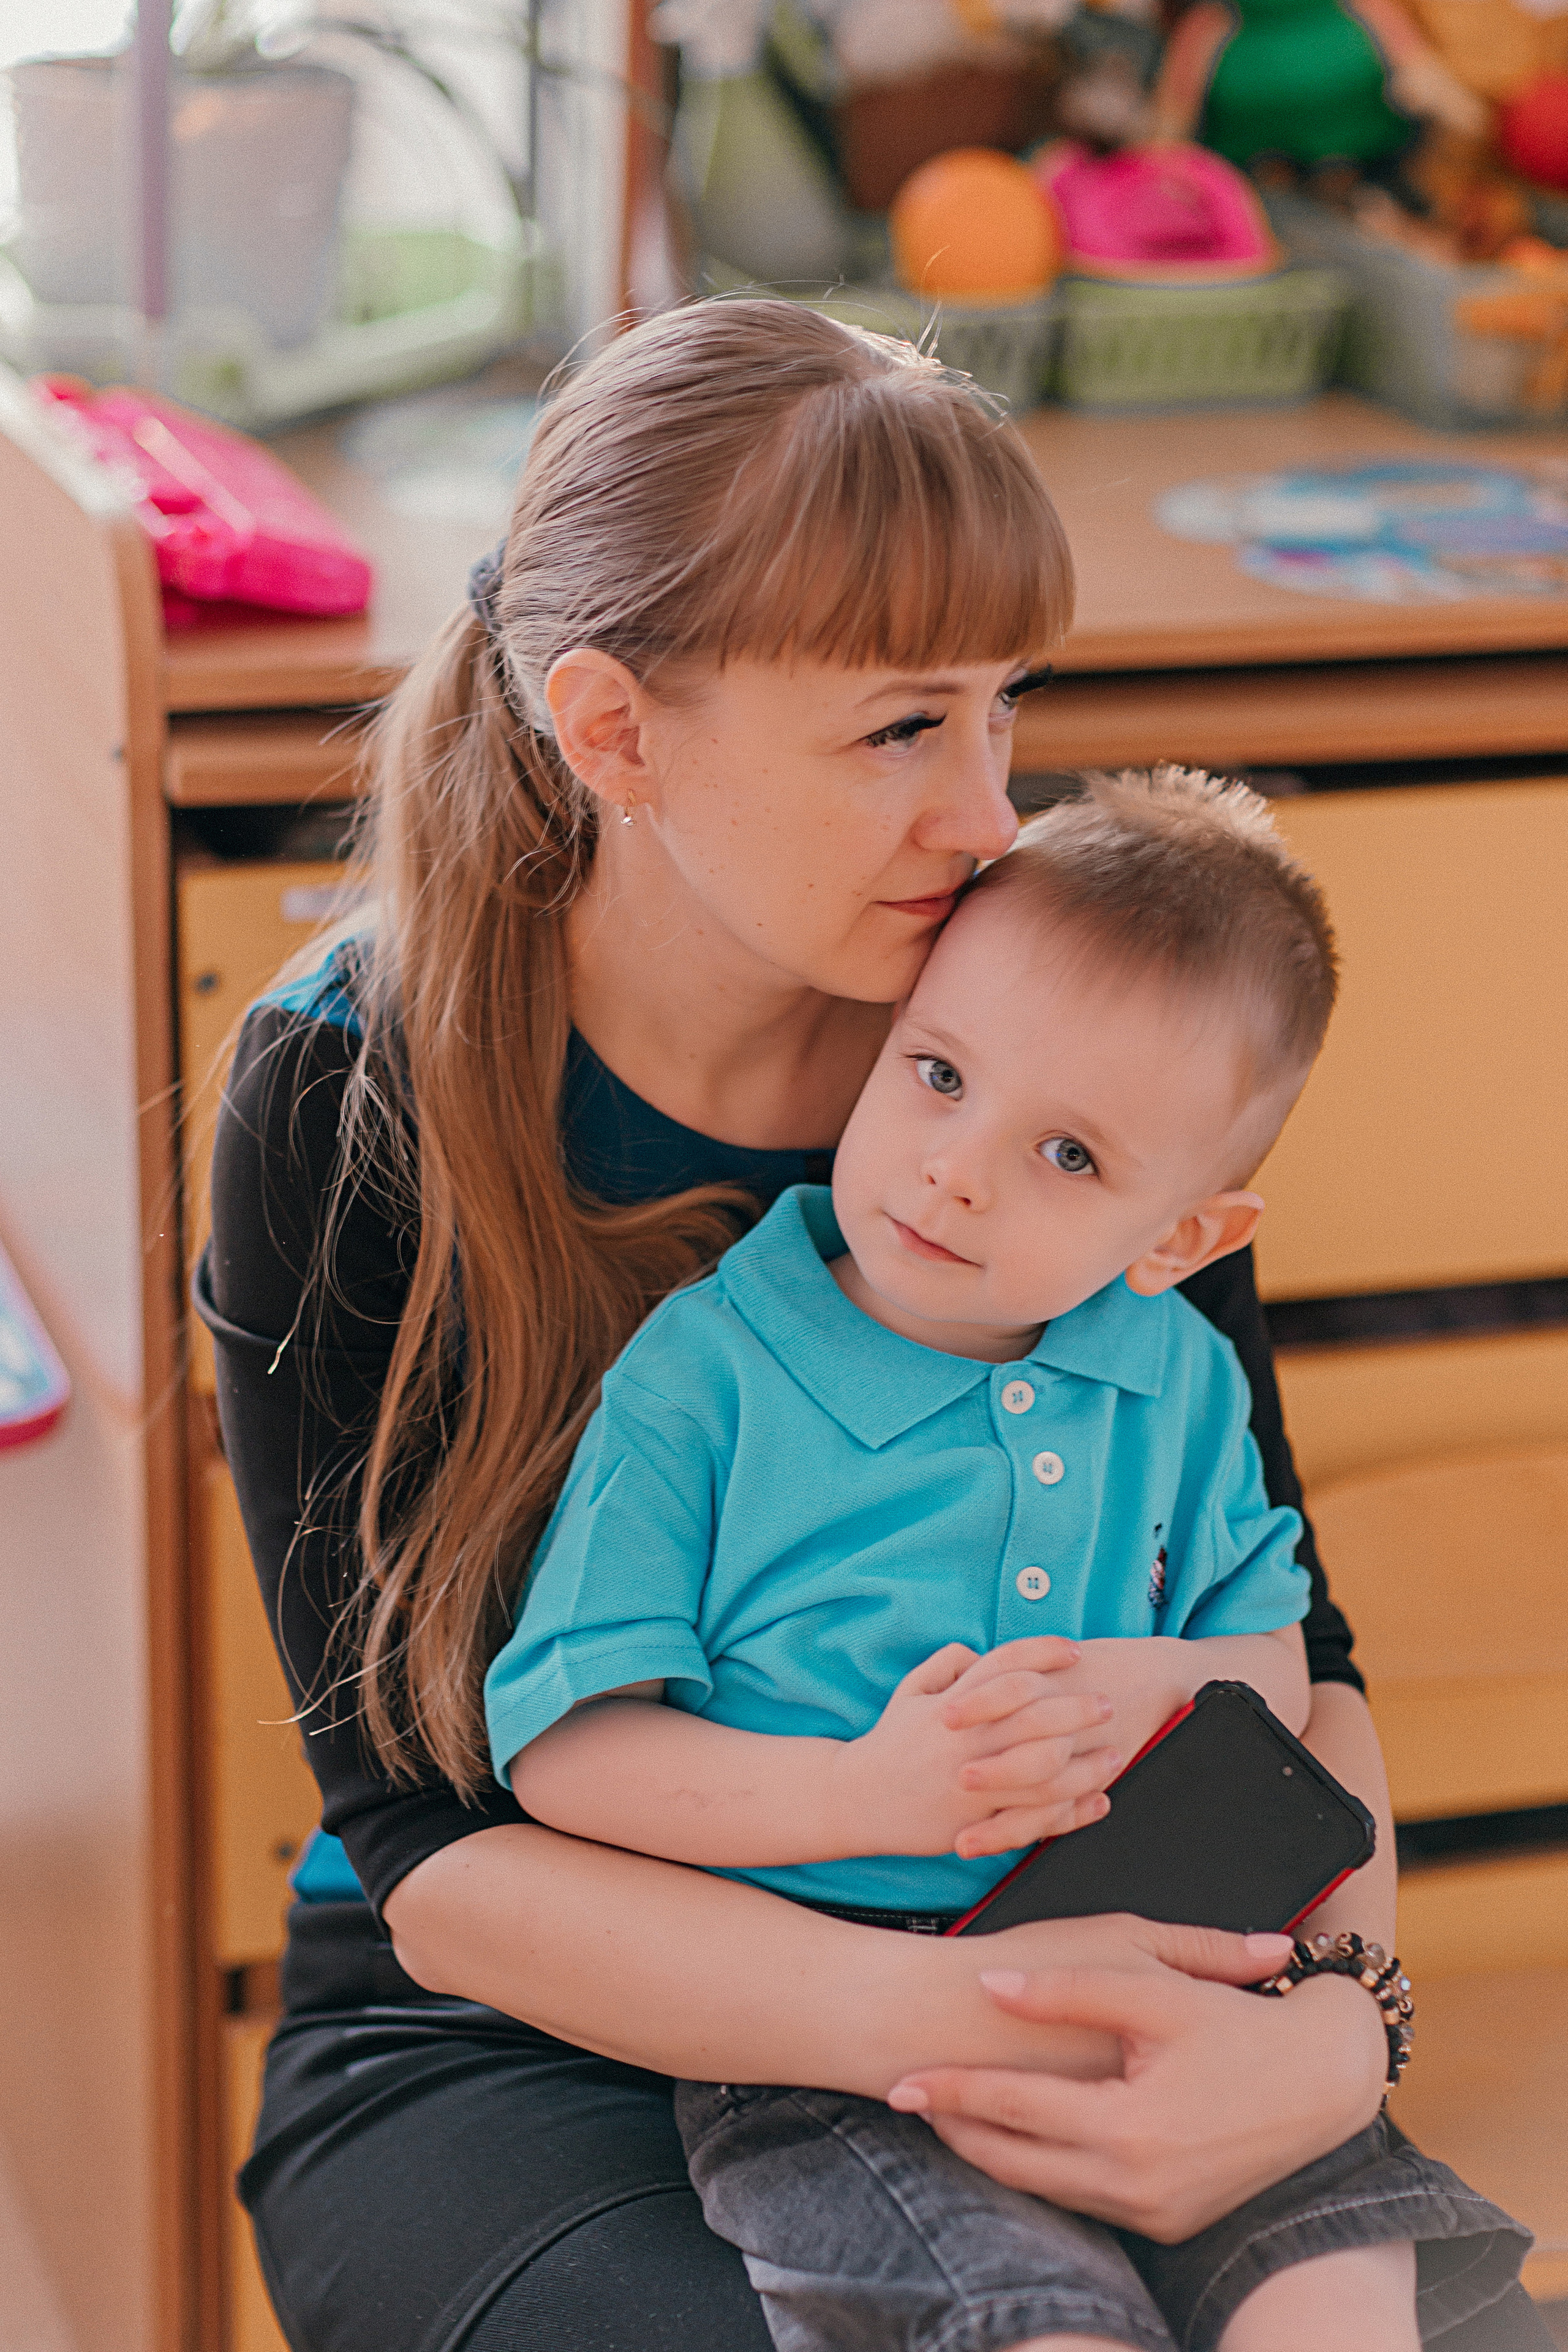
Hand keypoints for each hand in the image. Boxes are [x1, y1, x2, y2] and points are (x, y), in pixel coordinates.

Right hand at [837, 1638, 1119, 1860]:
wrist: (855, 1799)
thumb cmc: (888, 1744)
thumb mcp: (910, 1691)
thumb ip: (946, 1664)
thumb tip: (980, 1651)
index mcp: (953, 1703)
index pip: (1006, 1665)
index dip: (1043, 1652)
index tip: (1074, 1650)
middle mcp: (966, 1739)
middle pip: (1035, 1715)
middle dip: (1078, 1708)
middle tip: (1107, 1704)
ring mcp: (972, 1781)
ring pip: (1043, 1771)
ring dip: (1085, 1763)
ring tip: (1115, 1756)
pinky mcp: (976, 1820)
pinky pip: (1034, 1817)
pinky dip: (1071, 1811)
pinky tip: (1096, 1802)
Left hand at [887, 1945, 1387, 2240]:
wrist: (1322, 2081)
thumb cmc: (1236, 2024)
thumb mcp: (1153, 1991)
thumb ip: (1067, 1992)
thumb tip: (992, 1986)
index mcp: (1130, 2126)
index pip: (1014, 2109)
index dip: (953, 2090)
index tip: (903, 2077)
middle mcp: (1139, 2184)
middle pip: (1018, 2163)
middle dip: (958, 2132)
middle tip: (907, 2100)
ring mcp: (1156, 2213)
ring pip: (1048, 2190)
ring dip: (995, 2157)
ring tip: (947, 2118)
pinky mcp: (1171, 2223)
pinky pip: (1087, 2202)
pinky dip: (1045, 2172)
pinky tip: (1017, 2143)